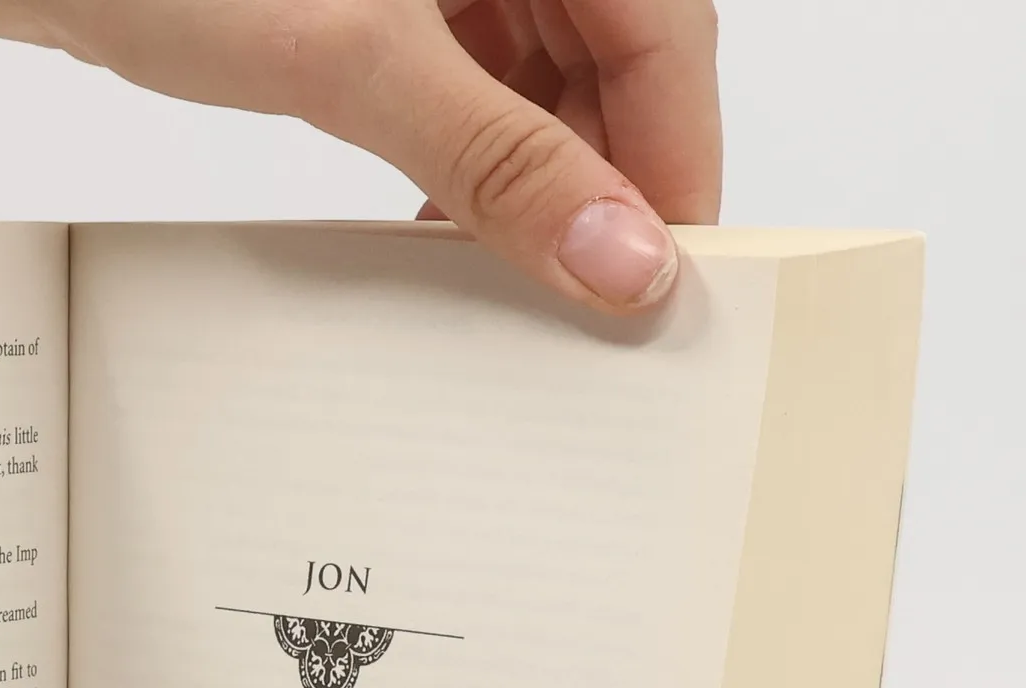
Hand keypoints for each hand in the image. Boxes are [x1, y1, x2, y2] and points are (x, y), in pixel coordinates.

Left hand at [0, 0, 720, 312]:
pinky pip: (475, 84)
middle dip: (603, 185)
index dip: (674, 165)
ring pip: (545, 80)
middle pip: (614, 60)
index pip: (664, 36)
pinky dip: (468, 160)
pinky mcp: (398, 3)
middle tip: (592, 310)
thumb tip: (615, 260)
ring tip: (515, 286)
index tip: (667, 285)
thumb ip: (496, 161)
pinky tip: (444, 231)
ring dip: (533, 183)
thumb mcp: (358, 65)